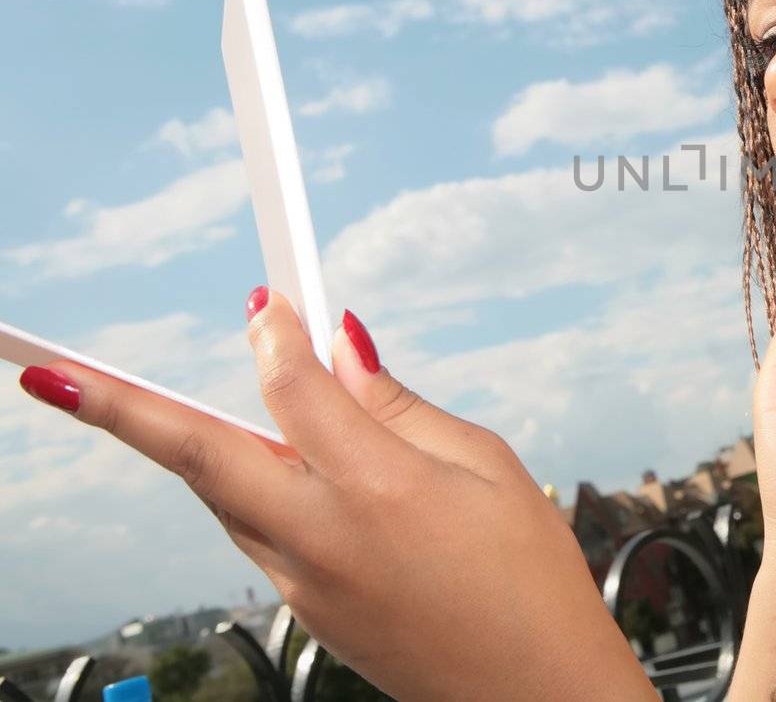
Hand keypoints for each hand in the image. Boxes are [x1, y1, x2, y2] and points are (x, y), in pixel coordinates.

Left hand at [16, 289, 654, 701]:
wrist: (535, 695)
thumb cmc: (529, 579)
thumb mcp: (486, 466)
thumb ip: (402, 406)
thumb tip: (344, 352)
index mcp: (382, 490)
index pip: (295, 390)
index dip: (276, 334)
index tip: (268, 302)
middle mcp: (324, 538)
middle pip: (199, 457)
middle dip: (119, 410)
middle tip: (51, 375)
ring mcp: (304, 583)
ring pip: (222, 494)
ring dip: (189, 442)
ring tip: (139, 398)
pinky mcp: (305, 611)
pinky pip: (255, 532)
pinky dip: (246, 484)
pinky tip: (269, 460)